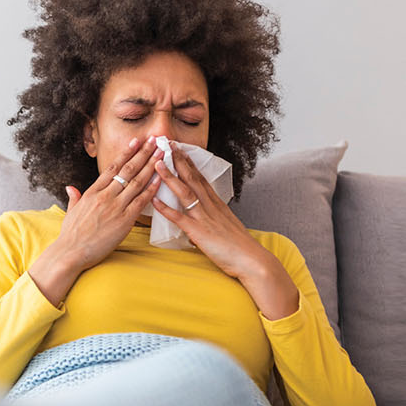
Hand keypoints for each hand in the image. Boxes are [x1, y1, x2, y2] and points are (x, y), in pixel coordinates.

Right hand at [48, 136, 162, 272]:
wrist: (71, 252)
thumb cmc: (71, 235)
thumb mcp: (71, 212)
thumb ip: (74, 197)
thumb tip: (70, 188)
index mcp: (92, 191)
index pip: (112, 167)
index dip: (126, 153)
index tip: (136, 141)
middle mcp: (105, 195)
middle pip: (128, 169)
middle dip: (143, 153)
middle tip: (155, 140)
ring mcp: (115, 207)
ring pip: (137, 182)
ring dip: (151, 166)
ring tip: (162, 154)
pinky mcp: (124, 220)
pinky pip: (141, 201)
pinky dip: (151, 189)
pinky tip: (160, 178)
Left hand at [148, 141, 278, 281]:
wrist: (252, 260)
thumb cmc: (241, 247)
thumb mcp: (227, 227)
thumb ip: (213, 221)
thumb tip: (201, 224)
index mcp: (217, 203)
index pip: (201, 178)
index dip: (189, 163)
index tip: (180, 150)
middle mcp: (210, 206)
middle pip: (192, 178)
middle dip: (178, 161)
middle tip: (167, 145)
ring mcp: (204, 217)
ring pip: (184, 192)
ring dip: (170, 177)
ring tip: (157, 163)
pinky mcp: (199, 232)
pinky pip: (179, 218)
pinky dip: (165, 209)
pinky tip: (154, 200)